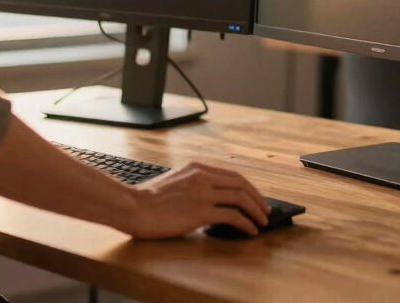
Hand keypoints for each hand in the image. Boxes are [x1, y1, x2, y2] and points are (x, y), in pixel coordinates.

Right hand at [123, 162, 270, 239]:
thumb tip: (209, 198)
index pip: (232, 175)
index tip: (256, 198)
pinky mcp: (201, 211)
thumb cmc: (147, 200)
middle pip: (241, 184)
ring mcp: (202, 193)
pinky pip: (232, 216)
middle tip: (266, 210)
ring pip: (241, 198)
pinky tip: (250, 231)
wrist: (133, 207)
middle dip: (258, 198)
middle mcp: (202, 176)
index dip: (248, 187)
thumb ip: (192, 184)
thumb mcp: (173, 182)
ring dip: (256, 211)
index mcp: (196, 168)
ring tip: (263, 222)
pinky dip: (246, 223)